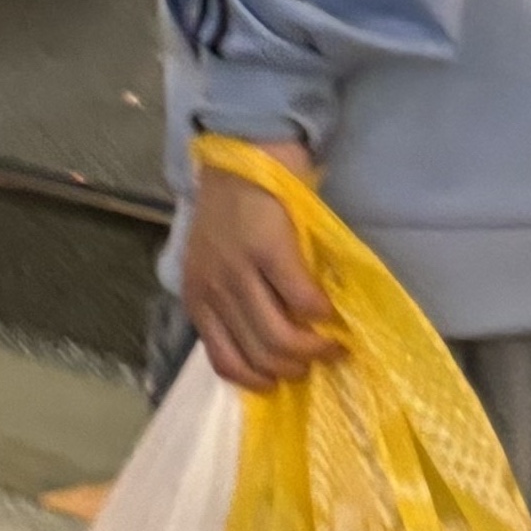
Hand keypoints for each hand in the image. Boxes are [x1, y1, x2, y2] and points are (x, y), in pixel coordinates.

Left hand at [178, 162, 340, 392]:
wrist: (242, 149)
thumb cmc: (234, 207)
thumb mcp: (217, 261)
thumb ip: (234, 299)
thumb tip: (272, 344)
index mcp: (197, 297)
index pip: (224, 362)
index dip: (259, 380)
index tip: (284, 381)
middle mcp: (213, 289)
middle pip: (257, 356)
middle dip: (294, 369)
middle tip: (320, 361)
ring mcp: (239, 270)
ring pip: (279, 338)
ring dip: (313, 350)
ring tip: (334, 345)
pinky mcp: (269, 250)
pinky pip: (303, 301)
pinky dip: (323, 314)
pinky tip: (334, 311)